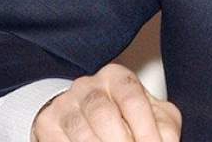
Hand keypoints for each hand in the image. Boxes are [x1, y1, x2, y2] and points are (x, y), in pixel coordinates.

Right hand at [31, 63, 180, 141]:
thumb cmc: (125, 117)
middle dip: (123, 141)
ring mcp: (65, 103)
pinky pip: (61, 141)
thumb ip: (163, 127)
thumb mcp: (151, 116)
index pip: (132, 99)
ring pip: (82, 131)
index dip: (145, 128)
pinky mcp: (47, 123)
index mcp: (116, 76)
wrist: (84, 118)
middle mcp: (88, 85)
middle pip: (104, 115)